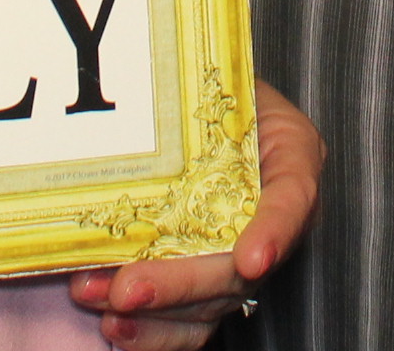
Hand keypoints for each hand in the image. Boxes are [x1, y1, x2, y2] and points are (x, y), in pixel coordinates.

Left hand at [65, 79, 322, 347]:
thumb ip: (202, 83)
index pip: (294, 198)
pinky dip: (152, 334)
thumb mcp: (217, 69)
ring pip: (208, 305)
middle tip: (128, 289)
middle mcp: (273, 219)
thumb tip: (142, 76)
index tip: (251, 259)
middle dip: (182, 283)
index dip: (275, 232)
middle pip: (238, 267)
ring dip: (153, 311)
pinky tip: (115, 330)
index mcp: (291, 156)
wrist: (196, 104)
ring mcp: (240, 259)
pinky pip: (188, 325)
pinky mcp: (206, 288)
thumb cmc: (208, 82)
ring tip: (99, 299)